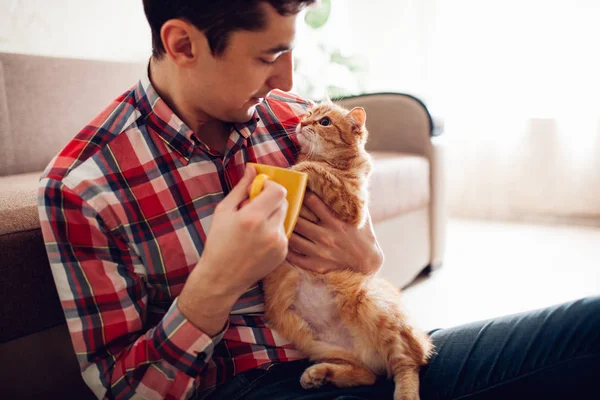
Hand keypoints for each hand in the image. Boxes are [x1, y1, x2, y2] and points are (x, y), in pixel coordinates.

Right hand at [179, 165, 288, 333]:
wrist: (222, 277)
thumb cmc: (218, 242)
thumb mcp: (224, 211)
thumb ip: (241, 188)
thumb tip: (252, 169)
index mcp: (252, 218)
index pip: (278, 191)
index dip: (271, 186)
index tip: (260, 189)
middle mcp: (269, 231)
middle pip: (283, 202)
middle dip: (271, 200)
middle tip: (255, 208)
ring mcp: (279, 244)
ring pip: (284, 217)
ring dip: (272, 216)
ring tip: (254, 226)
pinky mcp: (283, 253)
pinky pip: (283, 232)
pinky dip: (273, 231)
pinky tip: (258, 240)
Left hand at [286, 192, 383, 274]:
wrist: (368, 263)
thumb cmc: (363, 236)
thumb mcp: (361, 216)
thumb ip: (352, 200)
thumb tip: (347, 181)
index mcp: (336, 222)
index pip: (312, 202)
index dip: (302, 194)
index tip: (296, 191)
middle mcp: (326, 237)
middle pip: (298, 220)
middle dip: (289, 212)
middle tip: (281, 207)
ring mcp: (320, 252)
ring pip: (293, 238)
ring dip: (286, 230)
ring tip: (280, 223)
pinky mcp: (316, 265)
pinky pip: (293, 257)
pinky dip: (286, 249)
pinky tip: (283, 241)